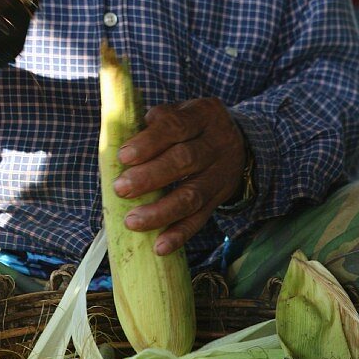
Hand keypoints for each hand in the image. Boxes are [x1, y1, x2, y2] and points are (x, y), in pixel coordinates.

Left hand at [114, 98, 247, 255]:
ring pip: (192, 195)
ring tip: (132, 221)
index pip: (176, 126)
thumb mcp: (180, 111)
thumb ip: (154, 124)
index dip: (149, 142)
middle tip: (121, 188)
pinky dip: (179, 234)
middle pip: (185, 160)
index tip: (123, 156)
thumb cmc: (193, 126)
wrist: (239, 143)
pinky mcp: (219, 199)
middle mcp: (217, 143)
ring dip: (161, 211)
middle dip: (150, 176)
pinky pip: (200, 219)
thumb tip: (119, 145)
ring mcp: (221, 174)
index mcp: (203, 114)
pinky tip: (159, 247)